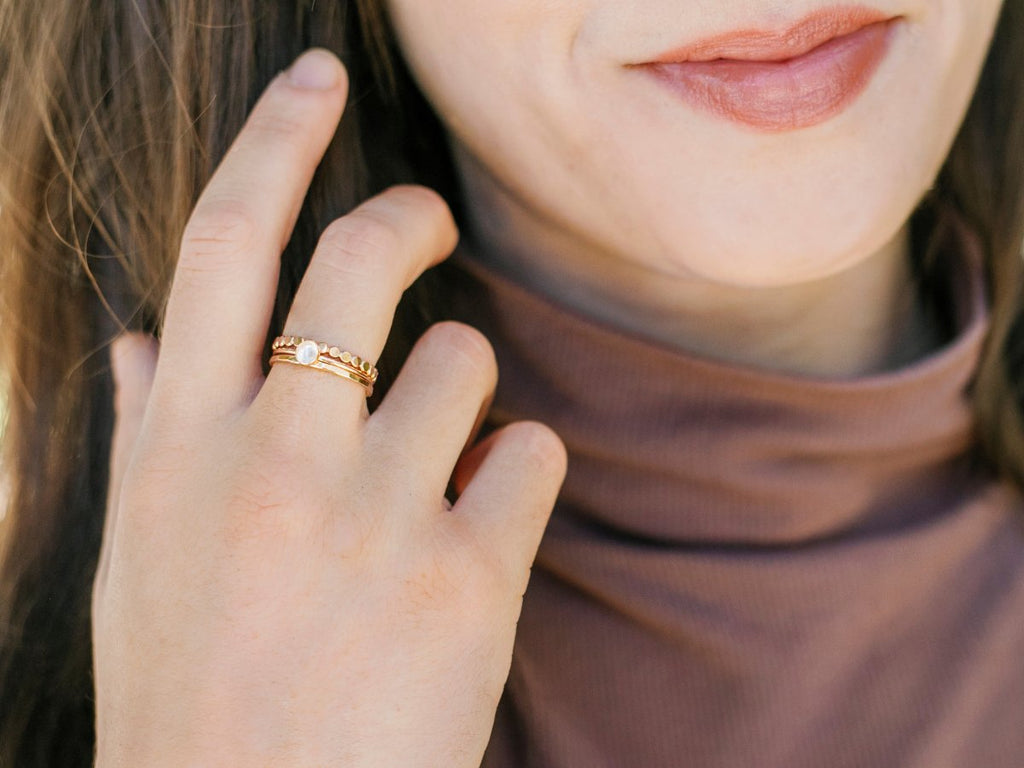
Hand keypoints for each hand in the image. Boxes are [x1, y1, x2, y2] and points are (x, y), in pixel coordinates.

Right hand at [92, 48, 566, 766]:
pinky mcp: (468, 576)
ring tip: (431, 472)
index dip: (276, 138)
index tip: (316, 82)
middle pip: (360, 258)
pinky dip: (516, 474)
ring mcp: (374, 514)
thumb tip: (142, 338)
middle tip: (427, 218)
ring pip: (466, 358)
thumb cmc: (193, 697)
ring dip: (462, 393)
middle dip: (406, 215)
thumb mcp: (136, 561)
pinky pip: (532, 453)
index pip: (225, 240)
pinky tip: (475, 534)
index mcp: (178, 446)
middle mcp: (272, 458)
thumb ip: (148, 435)